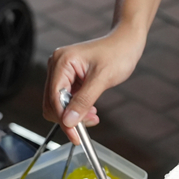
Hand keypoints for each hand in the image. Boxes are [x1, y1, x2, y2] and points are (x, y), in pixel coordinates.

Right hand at [43, 25, 146, 143]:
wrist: (126, 42)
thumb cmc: (118, 53)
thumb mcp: (102, 79)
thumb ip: (84, 101)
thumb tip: (69, 121)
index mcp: (62, 62)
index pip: (54, 98)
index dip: (64, 120)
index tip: (76, 136)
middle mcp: (57, 65)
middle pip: (52, 104)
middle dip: (69, 118)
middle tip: (90, 123)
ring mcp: (62, 72)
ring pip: (59, 104)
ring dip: (74, 115)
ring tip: (93, 117)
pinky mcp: (69, 78)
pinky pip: (67, 100)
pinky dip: (77, 109)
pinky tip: (91, 110)